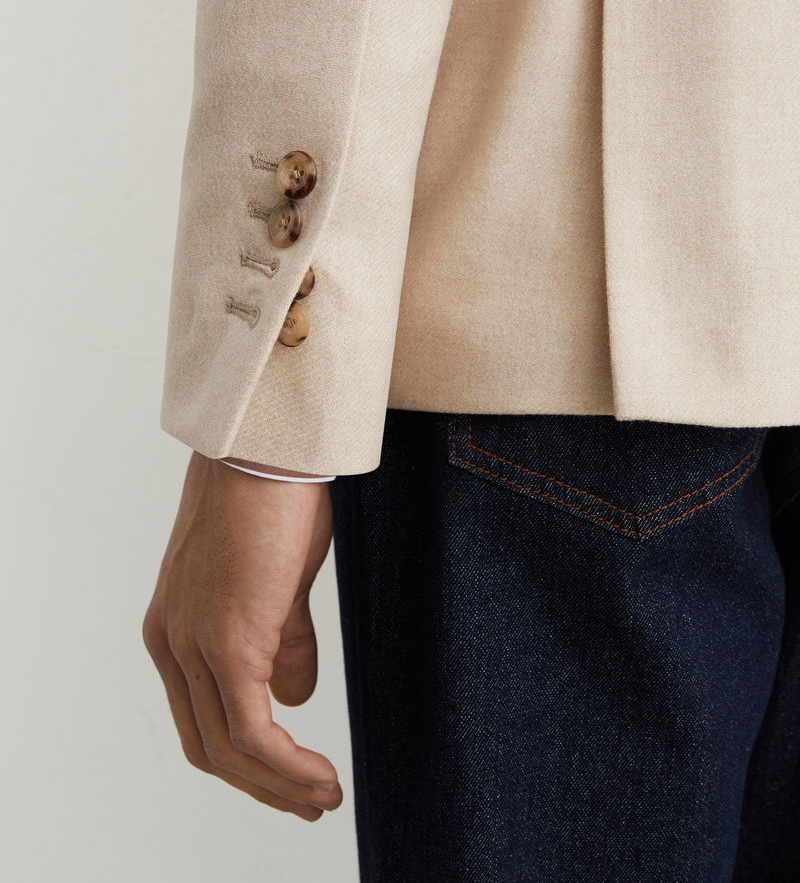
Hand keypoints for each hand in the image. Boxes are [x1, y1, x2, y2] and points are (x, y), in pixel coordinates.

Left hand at [142, 451, 341, 821]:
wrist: (269, 451)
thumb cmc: (273, 501)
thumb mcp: (276, 584)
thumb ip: (280, 641)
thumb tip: (294, 699)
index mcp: (175, 626)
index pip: (200, 717)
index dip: (245, 760)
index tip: (291, 778)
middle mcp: (172, 642)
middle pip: (208, 746)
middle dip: (260, 787)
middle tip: (310, 803)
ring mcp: (194, 644)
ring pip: (229, 749)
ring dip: (279, 786)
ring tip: (324, 798)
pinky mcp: (228, 643)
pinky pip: (253, 731)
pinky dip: (287, 766)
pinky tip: (320, 777)